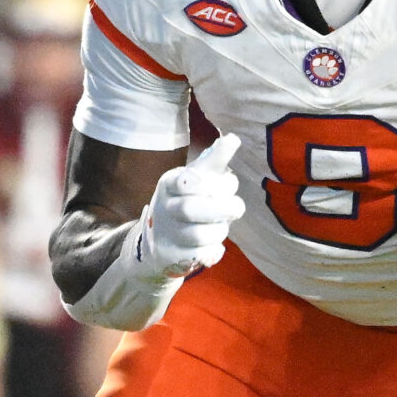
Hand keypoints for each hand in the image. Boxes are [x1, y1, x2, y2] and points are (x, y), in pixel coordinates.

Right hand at [65, 135, 244, 330]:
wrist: (160, 241)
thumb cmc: (188, 201)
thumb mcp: (197, 177)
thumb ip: (215, 160)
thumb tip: (234, 138)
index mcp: (170, 183)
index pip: (182, 181)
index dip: (197, 183)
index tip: (208, 184)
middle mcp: (165, 208)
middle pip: (191, 210)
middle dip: (222, 208)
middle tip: (237, 207)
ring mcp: (169, 234)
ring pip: (201, 235)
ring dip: (220, 230)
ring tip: (220, 225)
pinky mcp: (176, 257)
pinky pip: (203, 256)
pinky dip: (214, 251)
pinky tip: (213, 246)